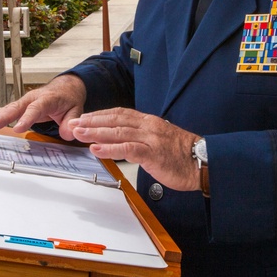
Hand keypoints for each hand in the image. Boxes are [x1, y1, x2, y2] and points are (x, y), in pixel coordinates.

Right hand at [0, 74, 86, 141]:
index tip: (17, 129)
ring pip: (8, 109)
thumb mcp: (76, 109)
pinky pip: (7, 111)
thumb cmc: (68, 98)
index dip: (26, 118)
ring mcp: (25, 102)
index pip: (35, 109)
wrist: (65, 88)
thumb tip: (67, 134)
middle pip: (16, 108)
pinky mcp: (20, 107)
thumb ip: (71, 121)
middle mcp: (33, 98)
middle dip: (3, 116)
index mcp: (47, 99)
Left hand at [67, 109, 200, 191]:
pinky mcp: (153, 154)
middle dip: (92, 121)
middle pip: (115, 120)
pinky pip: (128, 149)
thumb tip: (125, 141)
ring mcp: (151, 139)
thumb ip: (143, 137)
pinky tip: (96, 148)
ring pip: (118, 132)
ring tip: (79, 133)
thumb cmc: (183, 155)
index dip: (100, 115)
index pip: (120, 113)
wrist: (203, 163)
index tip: (84, 117)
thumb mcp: (160, 140)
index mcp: (149, 122)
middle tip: (73, 123)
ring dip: (96, 132)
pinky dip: (110, 148)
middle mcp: (148, 126)